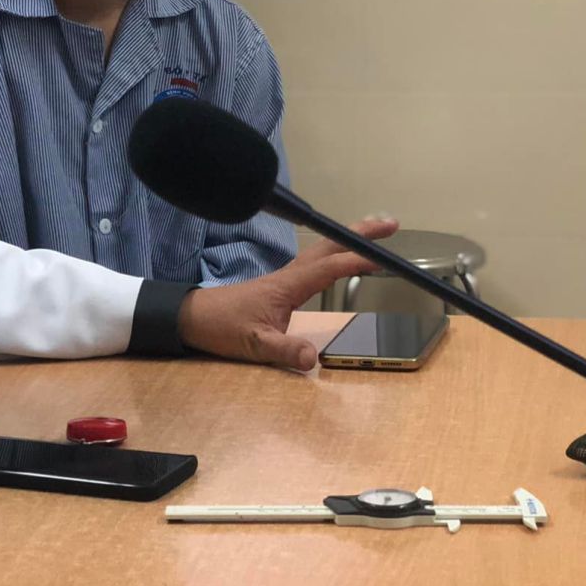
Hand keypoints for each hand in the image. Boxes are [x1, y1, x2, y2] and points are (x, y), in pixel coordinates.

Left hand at [176, 216, 399, 370]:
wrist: (194, 318)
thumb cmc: (222, 328)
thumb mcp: (253, 345)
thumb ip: (283, 351)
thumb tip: (314, 359)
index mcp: (287, 285)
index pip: (329, 268)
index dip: (356, 261)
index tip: (385, 258)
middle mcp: (290, 275)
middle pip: (329, 246)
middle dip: (359, 233)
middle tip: (390, 225)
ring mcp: (287, 277)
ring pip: (323, 251)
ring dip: (349, 240)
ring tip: (377, 235)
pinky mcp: (283, 285)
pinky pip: (317, 262)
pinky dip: (336, 254)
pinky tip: (343, 259)